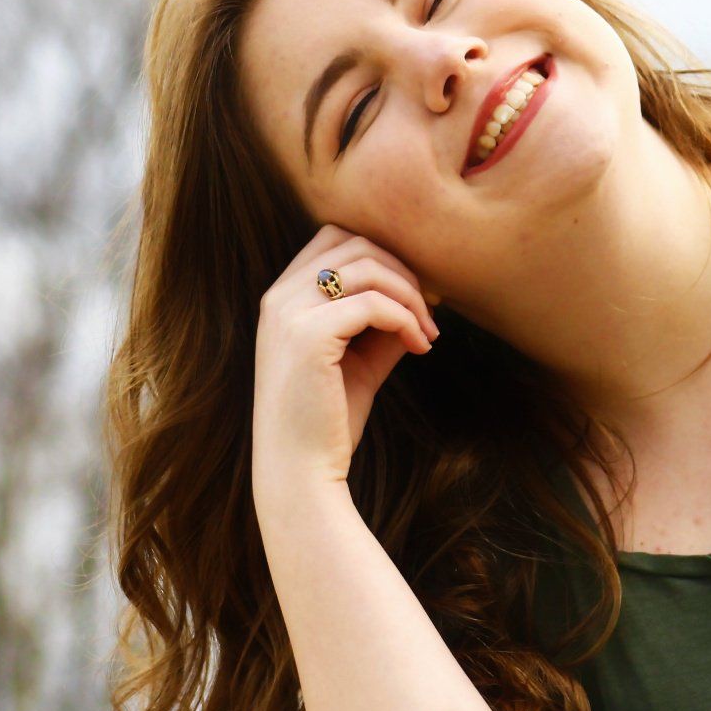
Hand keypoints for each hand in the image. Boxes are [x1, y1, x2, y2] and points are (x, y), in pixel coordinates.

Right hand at [250, 226, 441, 520]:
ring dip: (410, 295)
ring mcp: (289, 312)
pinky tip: (420, 347)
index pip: (336, 238)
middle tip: (432, 310)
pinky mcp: (307, 335)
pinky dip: (406, 320)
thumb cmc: (328, 420)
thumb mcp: (361, 359)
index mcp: (283, 297)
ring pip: (368, 266)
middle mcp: (279, 296)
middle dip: (403, 270)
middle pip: (355, 242)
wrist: (299, 473)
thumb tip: (424, 294)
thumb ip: (384, 322)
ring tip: (428, 332)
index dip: (385, 256)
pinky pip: (373, 303)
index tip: (418, 293)